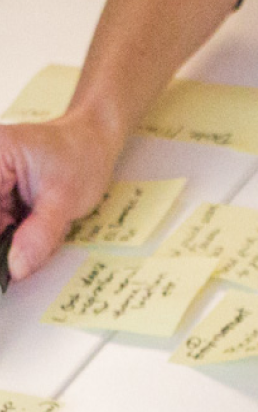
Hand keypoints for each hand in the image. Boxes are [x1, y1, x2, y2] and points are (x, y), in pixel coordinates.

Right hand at [0, 114, 120, 280]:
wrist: (93, 142)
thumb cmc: (82, 157)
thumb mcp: (65, 200)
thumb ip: (39, 235)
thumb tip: (16, 269)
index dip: (1, 239)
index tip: (11, 264)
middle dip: (13, 238)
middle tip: (35, 246)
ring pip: (2, 228)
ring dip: (21, 236)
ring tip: (50, 220)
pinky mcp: (0, 192)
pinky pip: (6, 224)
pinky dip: (24, 232)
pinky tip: (44, 219)